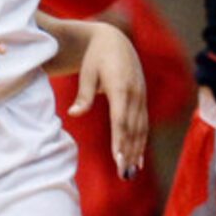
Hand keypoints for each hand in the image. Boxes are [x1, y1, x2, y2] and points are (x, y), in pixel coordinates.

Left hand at [67, 23, 147, 177]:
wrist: (114, 40)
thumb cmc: (96, 58)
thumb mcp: (87, 73)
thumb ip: (83, 95)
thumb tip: (73, 114)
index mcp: (120, 87)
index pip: (120, 119)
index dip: (120, 139)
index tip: (117, 158)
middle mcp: (134, 94)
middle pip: (132, 129)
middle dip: (128, 152)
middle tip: (123, 175)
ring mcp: (140, 97)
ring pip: (140, 129)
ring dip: (135, 152)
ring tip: (129, 173)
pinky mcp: (141, 100)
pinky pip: (143, 125)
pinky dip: (140, 143)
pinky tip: (136, 160)